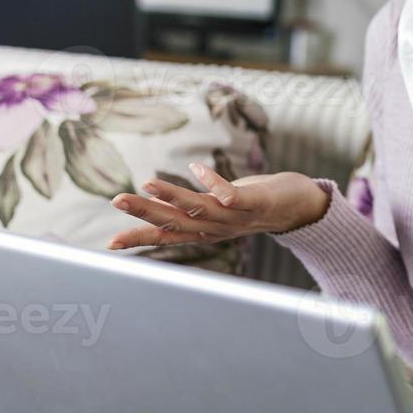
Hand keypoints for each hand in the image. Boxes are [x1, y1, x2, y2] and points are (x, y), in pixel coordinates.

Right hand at [107, 164, 325, 249]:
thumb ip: (188, 210)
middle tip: (117, 200)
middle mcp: (219, 228)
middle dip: (146, 213)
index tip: (110, 244)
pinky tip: (196, 168)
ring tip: (147, 183)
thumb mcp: (216, 210)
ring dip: (174, 197)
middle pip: (178, 222)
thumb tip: (153, 203)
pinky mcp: (259, 202)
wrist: (302, 207)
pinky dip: (215, 183)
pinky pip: (235, 194)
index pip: (168, 236)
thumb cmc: (252, 206)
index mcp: (206, 230)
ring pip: (201, 209)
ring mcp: (239, 216)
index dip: (140, 239)